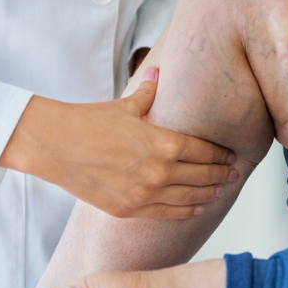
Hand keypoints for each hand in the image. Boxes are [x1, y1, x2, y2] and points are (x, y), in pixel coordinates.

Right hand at [0, 67, 237, 218]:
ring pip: (188, 198)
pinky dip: (185, 212)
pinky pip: (167, 213)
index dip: (219, 155)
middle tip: (233, 174)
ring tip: (220, 191)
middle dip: (220, 175)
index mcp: (163, 143)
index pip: (203, 151)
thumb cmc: (88, 122)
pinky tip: (197, 208)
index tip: (230, 155)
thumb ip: (148, 94)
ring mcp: (145, 193)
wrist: (53, 145)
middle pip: (202, 176)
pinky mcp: (129, 209)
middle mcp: (159, 171)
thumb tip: (157, 73)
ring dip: (208, 194)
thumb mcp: (124, 105)